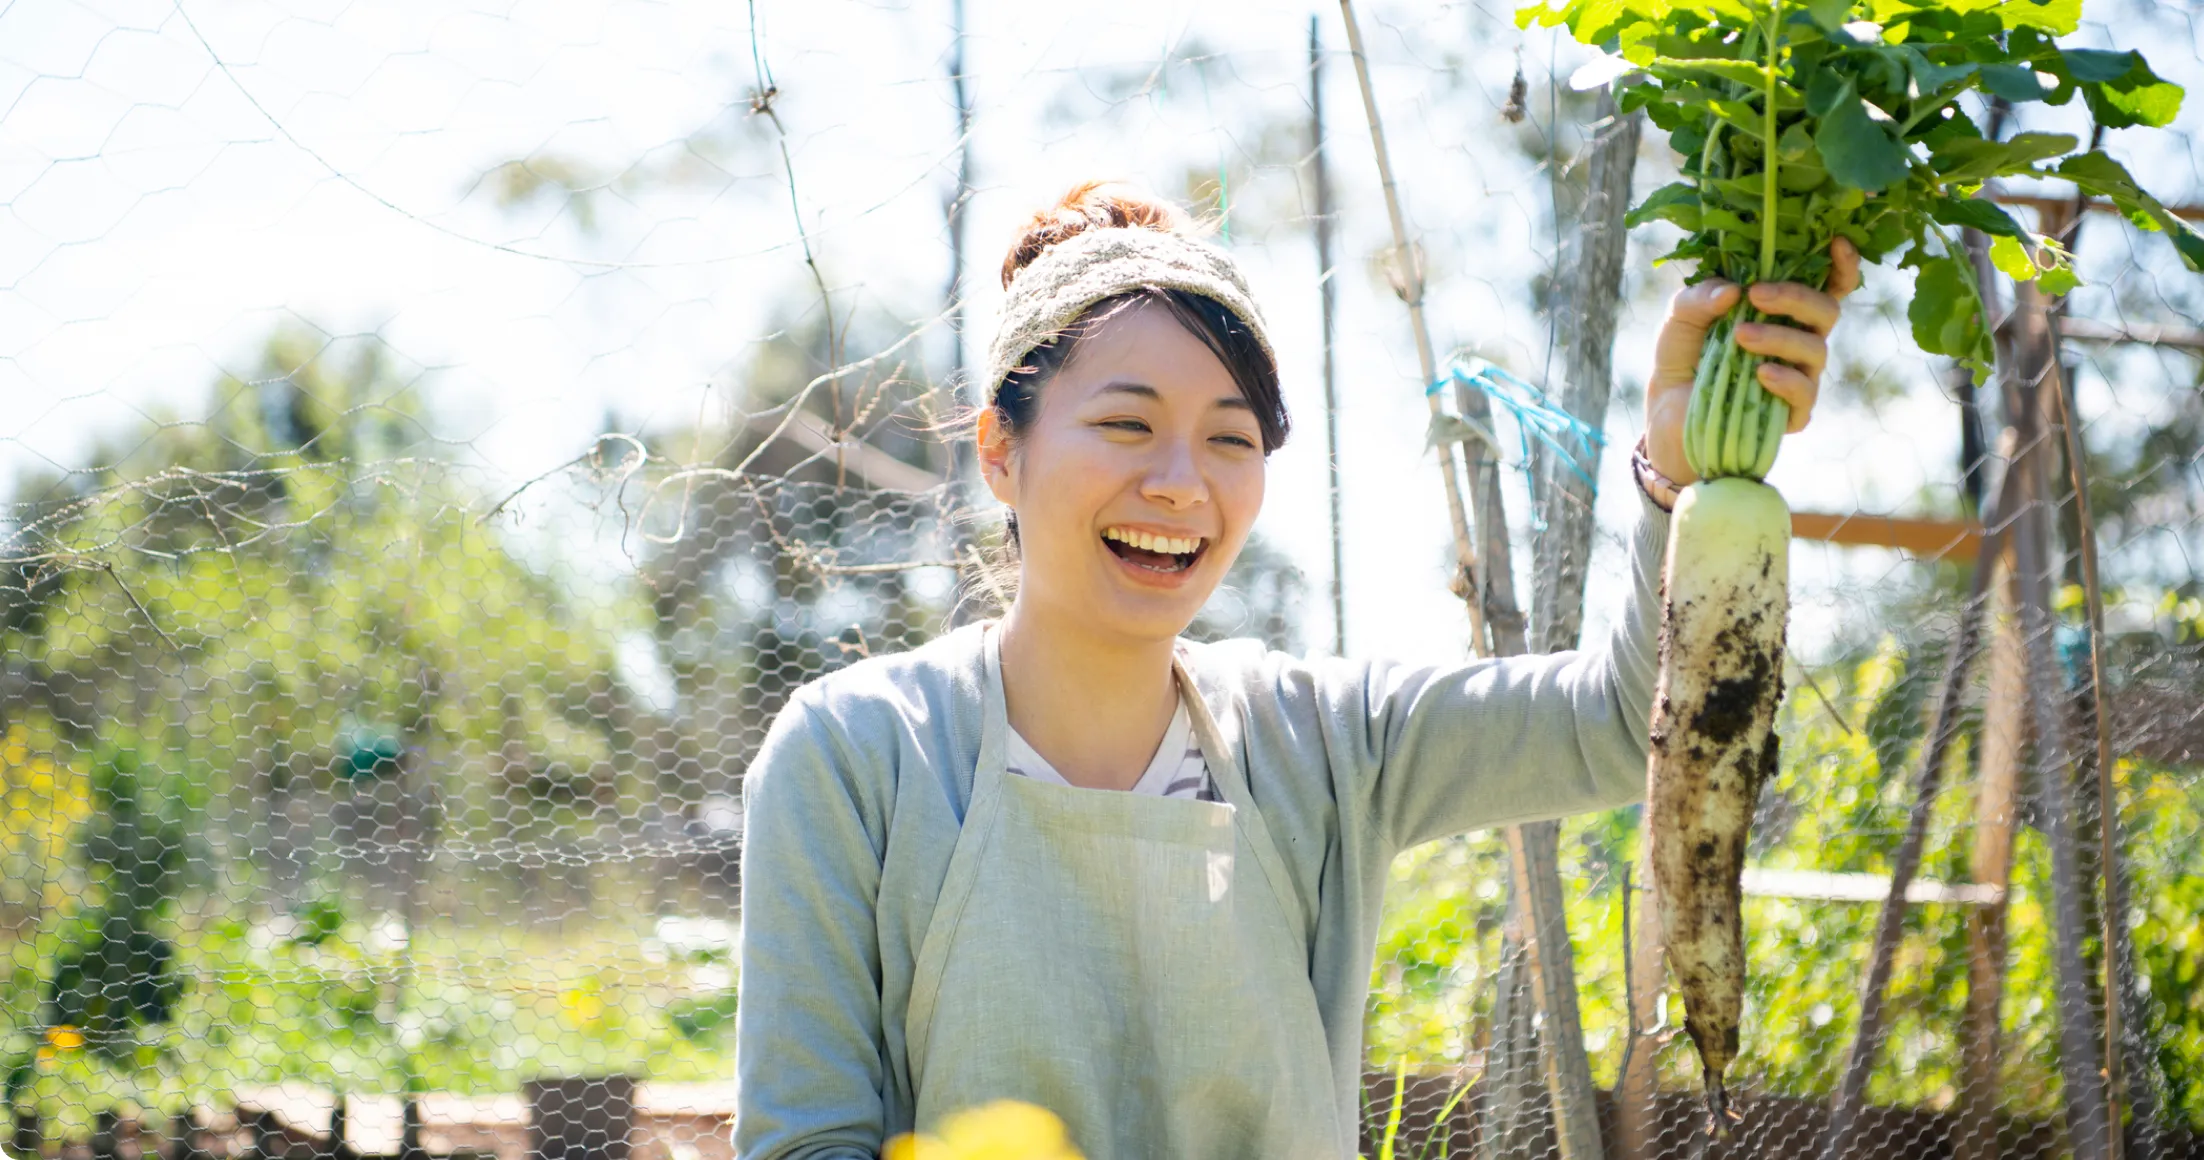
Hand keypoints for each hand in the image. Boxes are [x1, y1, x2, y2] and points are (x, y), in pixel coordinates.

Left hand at [1642, 237, 1861, 487]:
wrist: (1665, 410)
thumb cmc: (1682, 354)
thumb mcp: (1681, 316)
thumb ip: (1701, 296)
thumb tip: (1733, 289)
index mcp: (1783, 310)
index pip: (1828, 284)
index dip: (1842, 263)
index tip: (1837, 241)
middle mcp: (1799, 339)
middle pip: (1827, 310)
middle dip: (1796, 297)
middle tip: (1756, 294)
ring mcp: (1799, 376)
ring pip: (1816, 349)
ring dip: (1779, 337)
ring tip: (1739, 336)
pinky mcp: (1790, 414)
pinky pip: (1805, 394)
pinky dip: (1786, 380)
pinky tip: (1759, 374)